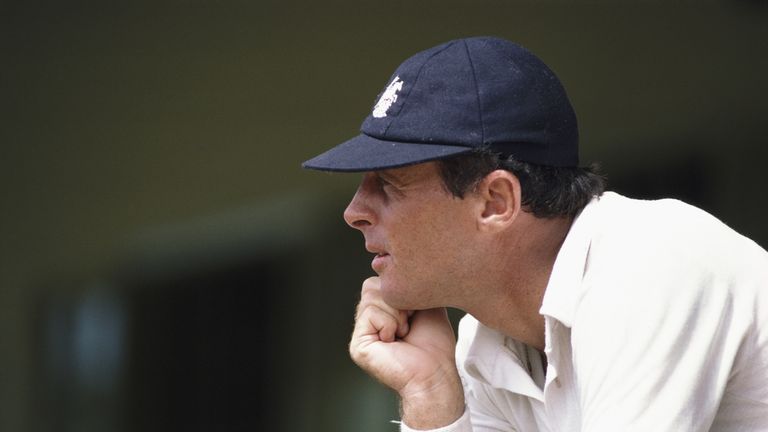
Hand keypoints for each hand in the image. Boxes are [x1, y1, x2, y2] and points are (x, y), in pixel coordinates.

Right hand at [349, 277, 464, 428]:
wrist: (435, 373)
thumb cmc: (434, 345)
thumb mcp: (425, 304)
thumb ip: (408, 286)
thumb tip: (390, 270)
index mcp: (381, 312)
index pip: (379, 281)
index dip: (402, 291)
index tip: (416, 312)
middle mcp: (368, 320)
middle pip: (372, 285)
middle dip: (398, 301)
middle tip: (409, 323)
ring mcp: (362, 332)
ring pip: (371, 296)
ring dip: (396, 314)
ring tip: (403, 332)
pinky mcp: (358, 344)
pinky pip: (370, 313)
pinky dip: (389, 323)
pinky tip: (395, 340)